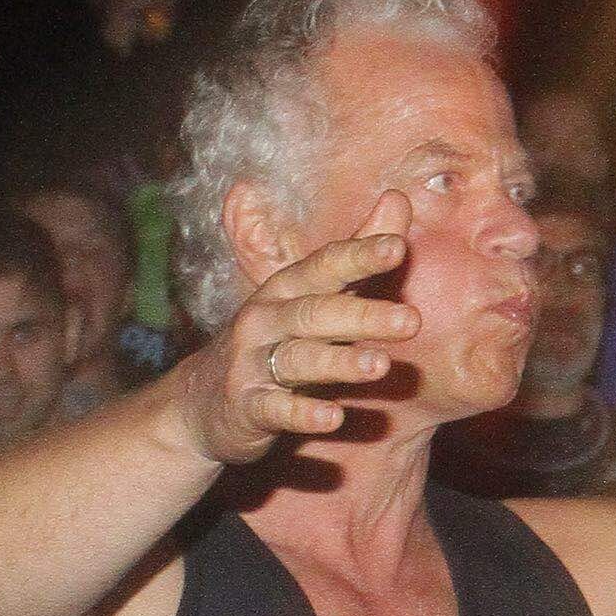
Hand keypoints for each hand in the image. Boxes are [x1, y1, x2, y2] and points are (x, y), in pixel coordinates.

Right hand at [162, 205, 422, 465]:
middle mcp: (267, 318)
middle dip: (363, 315)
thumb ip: (357, 254)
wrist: (203, 401)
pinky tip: (333, 418)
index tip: (396, 247)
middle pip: (316, 312)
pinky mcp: (247, 406)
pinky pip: (276, 409)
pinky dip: (303, 413)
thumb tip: (399, 198)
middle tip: (412, 320)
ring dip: (340, 362)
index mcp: (288, 287)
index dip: (359, 254)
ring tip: (380, 366)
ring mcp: (253, 362)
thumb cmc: (276, 338)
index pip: (325, 265)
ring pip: (299, 359)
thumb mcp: (312, 294)